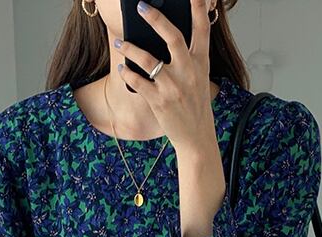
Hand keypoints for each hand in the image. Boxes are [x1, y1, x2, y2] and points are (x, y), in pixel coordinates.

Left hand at [113, 0, 215, 153]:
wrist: (197, 138)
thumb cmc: (195, 106)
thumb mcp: (200, 80)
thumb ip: (188, 59)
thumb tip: (165, 38)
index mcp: (201, 63)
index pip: (202, 30)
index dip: (197, 9)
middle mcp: (188, 72)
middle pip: (173, 36)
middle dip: (156, 18)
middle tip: (142, 6)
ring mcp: (174, 86)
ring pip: (148, 58)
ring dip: (130, 48)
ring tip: (120, 42)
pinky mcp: (160, 101)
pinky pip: (138, 81)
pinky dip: (128, 73)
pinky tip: (123, 68)